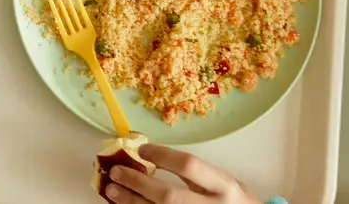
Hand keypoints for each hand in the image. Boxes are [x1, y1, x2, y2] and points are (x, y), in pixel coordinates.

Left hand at [107, 145, 269, 203]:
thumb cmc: (236, 203)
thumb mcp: (225, 183)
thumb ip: (197, 174)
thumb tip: (153, 160)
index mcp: (223, 186)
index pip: (189, 166)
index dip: (162, 156)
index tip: (141, 149)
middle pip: (168, 196)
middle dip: (138, 183)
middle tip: (116, 171)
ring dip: (132, 202)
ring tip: (112, 190)